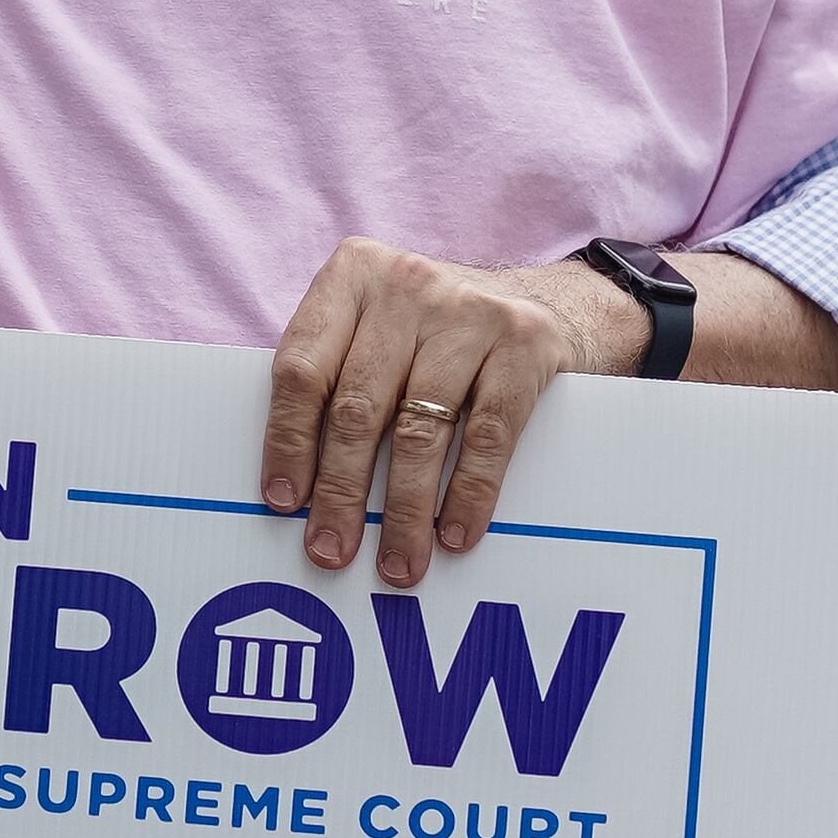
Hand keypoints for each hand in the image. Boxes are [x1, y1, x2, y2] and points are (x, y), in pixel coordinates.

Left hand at [263, 239, 605, 589]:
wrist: (553, 301)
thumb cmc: (438, 331)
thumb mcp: (378, 325)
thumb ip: (336, 375)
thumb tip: (298, 484)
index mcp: (353, 275)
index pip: (303, 367)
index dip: (288, 439)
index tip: (285, 502)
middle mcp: (406, 285)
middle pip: (358, 406)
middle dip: (340, 491)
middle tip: (330, 550)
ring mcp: (469, 311)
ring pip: (419, 428)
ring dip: (403, 510)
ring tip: (396, 563)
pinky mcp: (525, 342)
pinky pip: (488, 435)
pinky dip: (468, 494)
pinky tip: (453, 534)